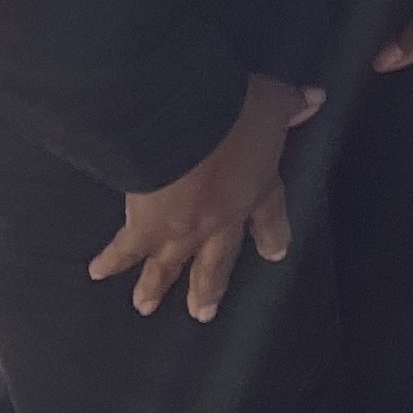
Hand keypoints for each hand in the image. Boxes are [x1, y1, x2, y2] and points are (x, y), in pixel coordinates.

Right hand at [88, 72, 316, 319]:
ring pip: (170, 264)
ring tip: (146, 307)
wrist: (185, 126)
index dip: (274, 234)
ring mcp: (181, 230)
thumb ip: (292, 104)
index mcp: (256, 190)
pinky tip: (97, 272)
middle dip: (210, 286)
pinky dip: (111, 260)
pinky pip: (126, 248)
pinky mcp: (145, 228)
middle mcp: (220, 219)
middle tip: (204, 314)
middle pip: (217, 260)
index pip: (270, 216)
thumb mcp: (272, 102)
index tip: (275, 254)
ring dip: (157, 286)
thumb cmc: (235, 113)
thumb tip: (316, 99)